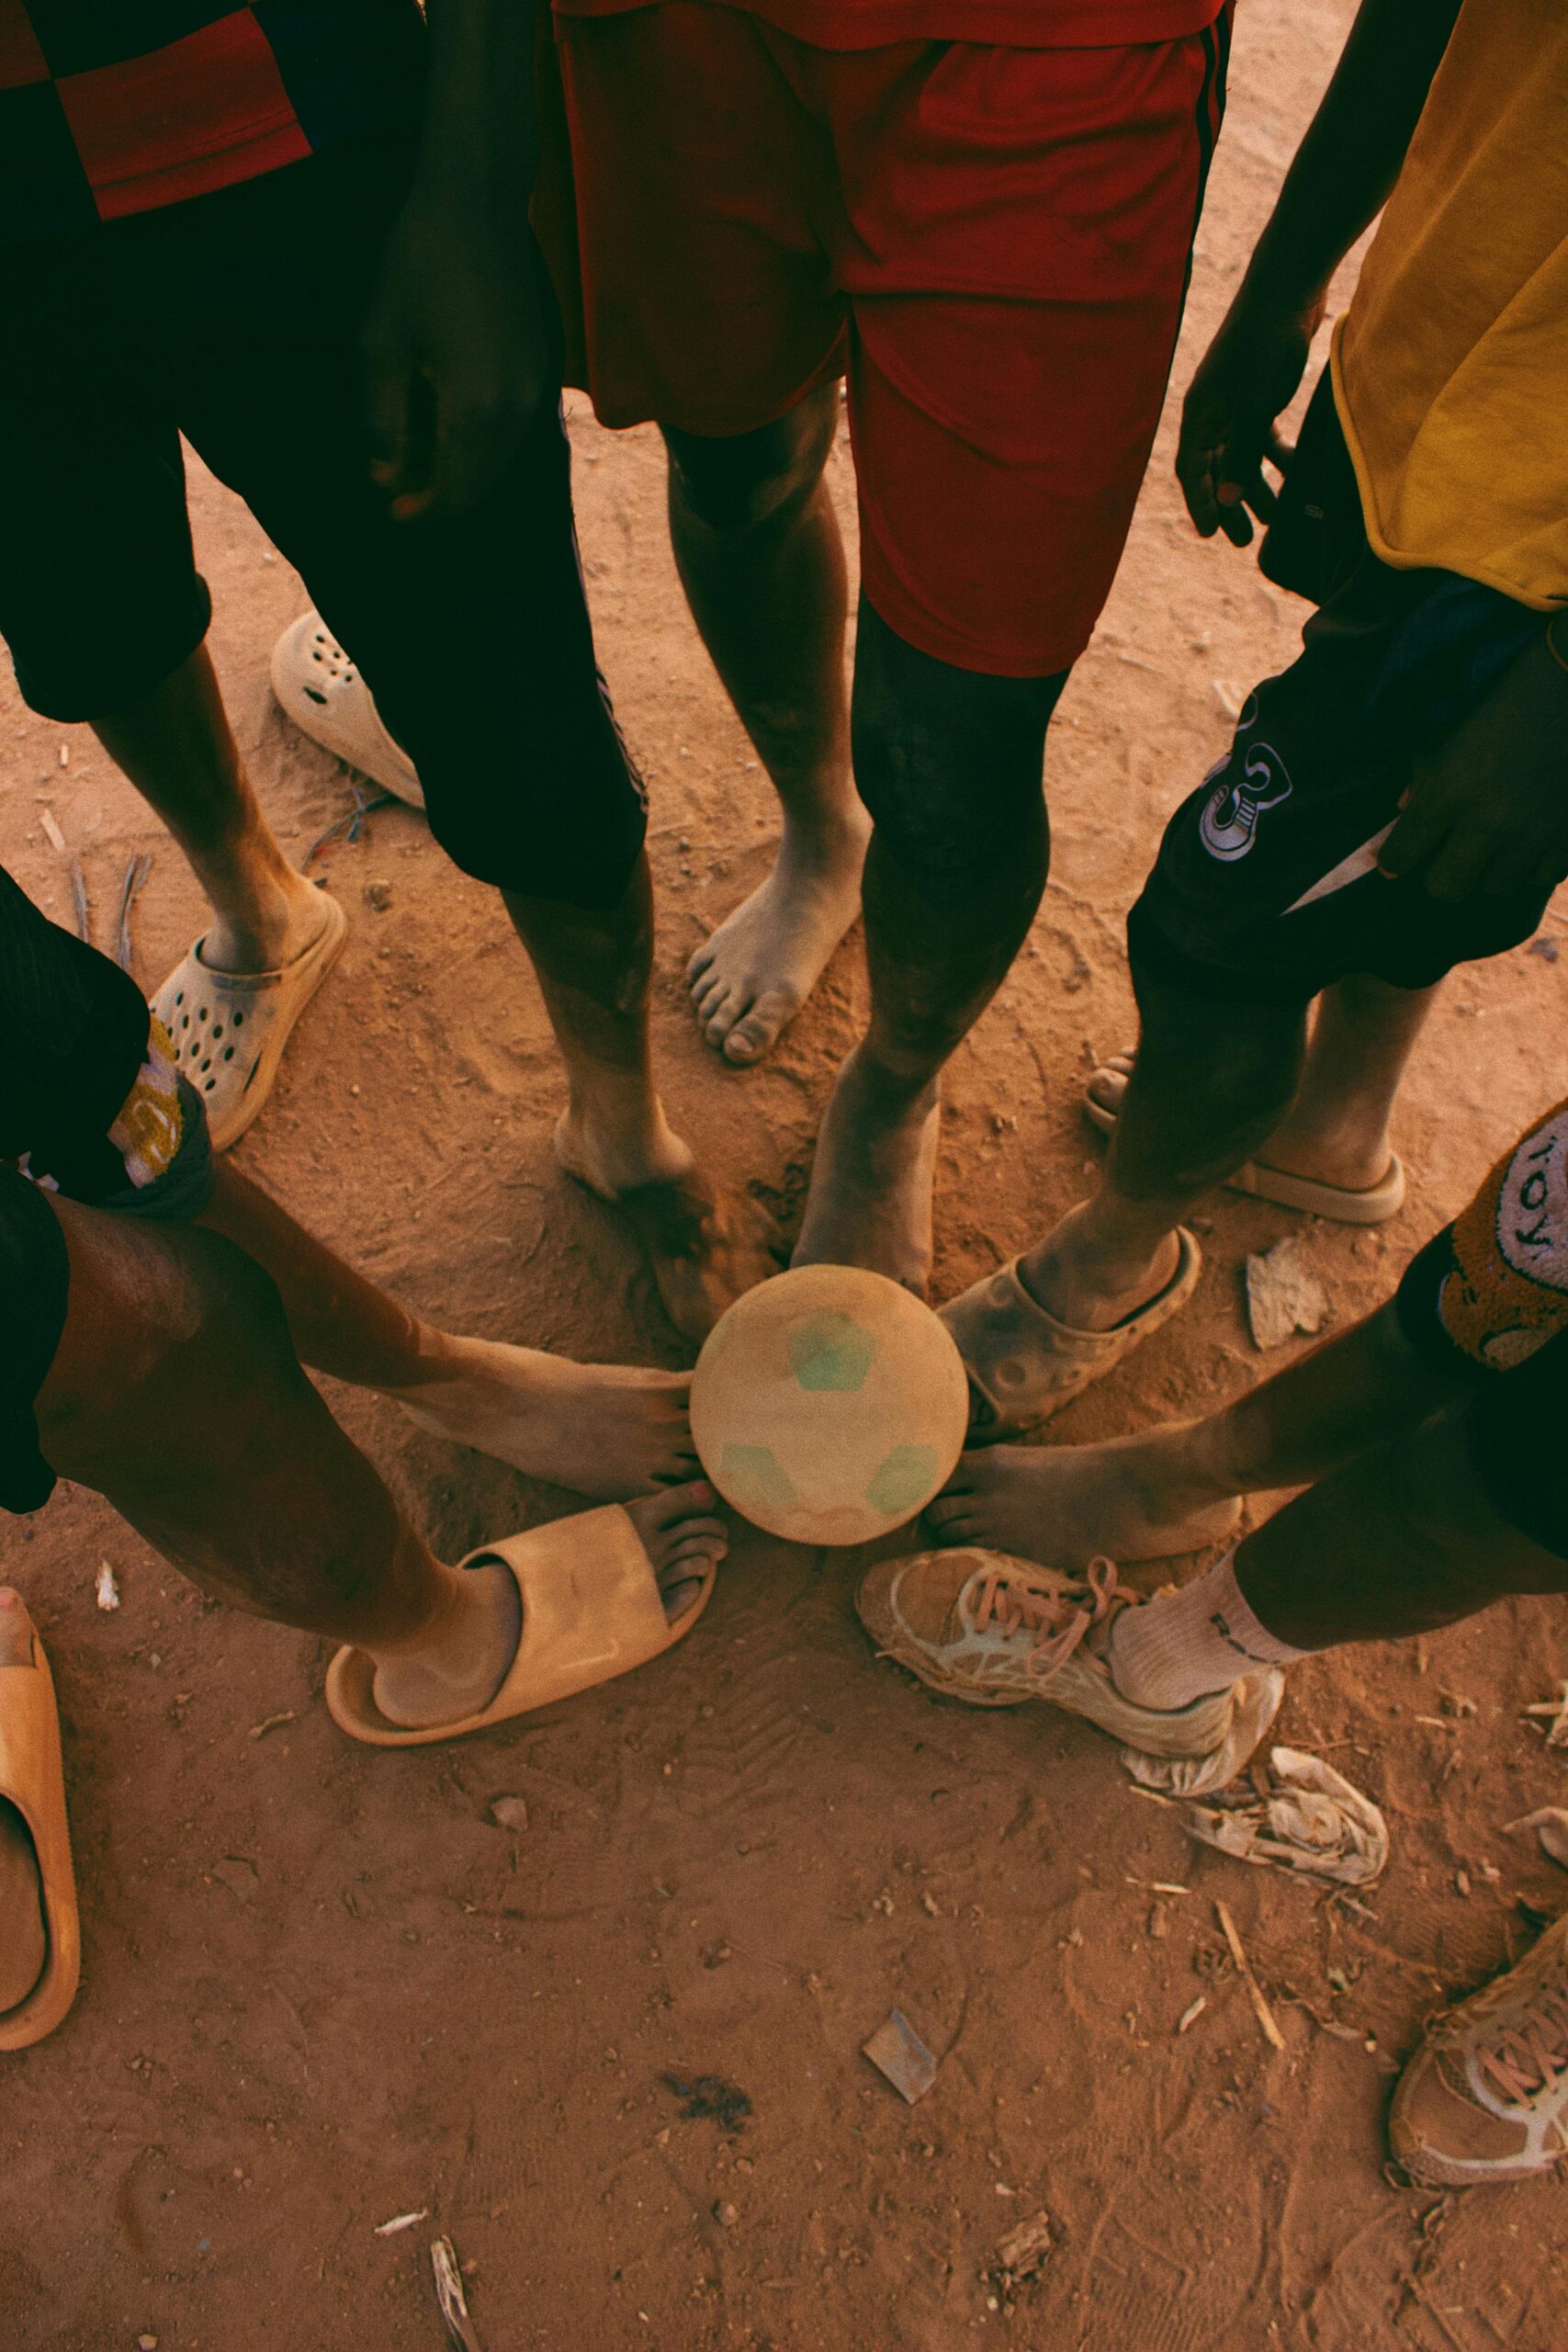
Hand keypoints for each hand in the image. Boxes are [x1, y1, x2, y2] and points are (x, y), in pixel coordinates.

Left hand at [361, 192, 551, 523]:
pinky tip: (450, 431)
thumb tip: (383, 477)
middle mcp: (517, 409)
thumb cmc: (420, 263)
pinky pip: (513, 432)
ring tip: (421, 465)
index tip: (392, 516)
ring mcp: (536, 389)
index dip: (423, 513)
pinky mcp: (541, 369)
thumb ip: (382, 418)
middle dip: (443, 500)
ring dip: (463, 475)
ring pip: (500, 462)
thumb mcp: (381, 342)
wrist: (478, 202)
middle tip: (402, 498)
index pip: (455, 491)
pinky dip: (483, 448)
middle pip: (483, 486)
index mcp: (477, 407)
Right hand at [1176, 289, 1323, 546]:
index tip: (1210, 535)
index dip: (1200, 503)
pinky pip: (1262, 436)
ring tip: (1277, 515)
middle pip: (1215, 468)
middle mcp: (1212, 410)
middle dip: (1229, 504)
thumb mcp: (1254, 406)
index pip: (1191, 470)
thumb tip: (1226, 503)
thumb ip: (1240, 455)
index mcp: (1199, 413)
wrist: (1289, 287)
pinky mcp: (1261, 390)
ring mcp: (1236, 400)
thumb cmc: (1266, 344)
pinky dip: (1276, 457)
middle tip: (1246, 539)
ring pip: (1241, 455)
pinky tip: (1297, 472)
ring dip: (1256, 486)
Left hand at [1379, 629, 1567, 901]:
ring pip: (1496, 886)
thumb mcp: (1451, 731)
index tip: (1397, 859)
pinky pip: (1540, 877)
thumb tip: (1403, 810)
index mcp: (1450, 789)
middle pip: (1446, 887)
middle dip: (1440, 874)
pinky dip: (1532, 865)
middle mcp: (1489, 819)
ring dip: (1490, 869)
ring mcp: (1533, 831)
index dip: (1394, 860)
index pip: (1404, 853)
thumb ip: (1424, 775)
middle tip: (1447, 856)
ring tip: (1494, 842)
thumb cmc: (1508, 699)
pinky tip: (1531, 840)